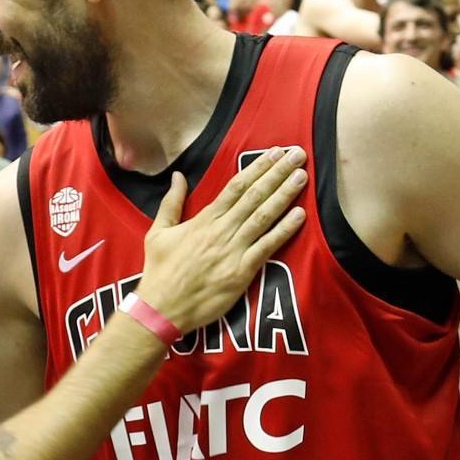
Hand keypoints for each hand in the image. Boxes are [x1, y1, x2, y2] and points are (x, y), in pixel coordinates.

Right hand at [137, 147, 307, 332]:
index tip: (274, 152)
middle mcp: (222, 230)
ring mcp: (234, 250)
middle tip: (297, 154)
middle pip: (255, 195)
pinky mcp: (242, 272)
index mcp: (204, 219)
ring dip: (285, 194)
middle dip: (277, 173)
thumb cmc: (159, 270)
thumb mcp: (158, 231)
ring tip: (302, 176)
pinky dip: (284, 230)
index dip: (257, 167)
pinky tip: (300, 215)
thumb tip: (178, 175)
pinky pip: (267, 246)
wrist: (162, 307)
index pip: (236, 186)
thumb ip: (171, 202)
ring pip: (264, 216)